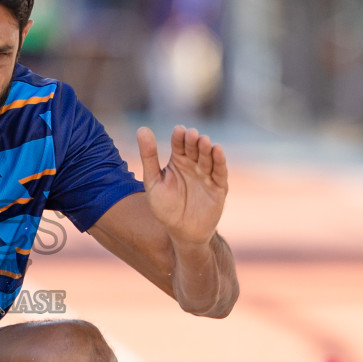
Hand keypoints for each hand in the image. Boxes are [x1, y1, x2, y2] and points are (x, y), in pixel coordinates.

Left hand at [137, 126, 227, 247]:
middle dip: (193, 141)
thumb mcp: (153, 181)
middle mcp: (194, 165)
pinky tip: (218, 150)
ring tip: (203, 141)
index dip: (179, 137)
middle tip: (192, 134)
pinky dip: (220, 161)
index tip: (178, 130)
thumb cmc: (165, 207)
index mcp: (178, 161)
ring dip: (207, 149)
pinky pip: (220, 172)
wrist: (180, 233)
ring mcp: (207, 175)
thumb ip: (148, 156)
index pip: (179, 145)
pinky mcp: (219, 187)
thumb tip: (142, 128)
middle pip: (195, 149)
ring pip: (208, 158)